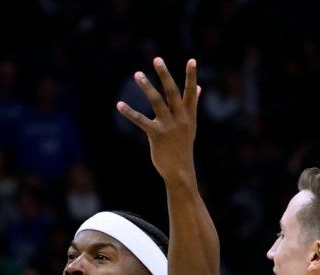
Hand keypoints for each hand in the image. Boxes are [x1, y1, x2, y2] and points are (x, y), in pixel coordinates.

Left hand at [117, 58, 199, 181]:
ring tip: (137, 74)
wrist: (180, 171)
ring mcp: (169, 127)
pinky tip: (120, 105)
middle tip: (157, 59)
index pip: (191, 92)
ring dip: (147, 87)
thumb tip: (199, 88)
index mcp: (189, 115)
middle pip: (172, 92)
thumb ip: (192, 105)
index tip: (192, 60)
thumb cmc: (183, 146)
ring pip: (157, 102)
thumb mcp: (190, 125)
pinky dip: (130, 112)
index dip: (191, 76)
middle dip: (165, 75)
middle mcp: (180, 118)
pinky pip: (141, 121)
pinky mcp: (157, 135)